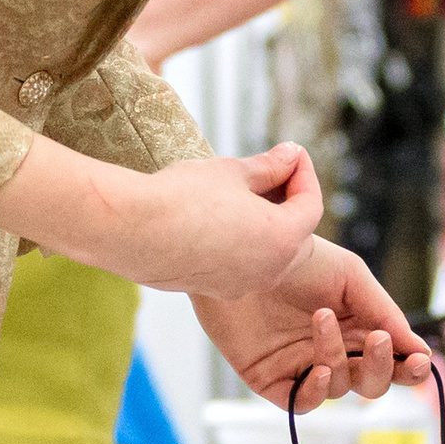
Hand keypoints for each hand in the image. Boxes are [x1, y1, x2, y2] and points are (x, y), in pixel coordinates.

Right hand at [135, 145, 322, 295]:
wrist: (132, 231)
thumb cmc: (183, 197)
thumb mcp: (232, 172)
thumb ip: (269, 167)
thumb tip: (290, 155)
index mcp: (282, 237)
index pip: (312, 203)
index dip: (305, 174)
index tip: (291, 153)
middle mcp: (271, 269)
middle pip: (296, 233)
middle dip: (289, 201)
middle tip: (273, 173)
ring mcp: (245, 284)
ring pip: (270, 252)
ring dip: (266, 225)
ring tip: (244, 195)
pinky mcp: (219, 290)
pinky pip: (244, 266)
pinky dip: (243, 244)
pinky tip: (221, 222)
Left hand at [196, 235, 431, 413]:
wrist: (245, 252)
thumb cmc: (298, 258)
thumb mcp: (351, 276)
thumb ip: (384, 313)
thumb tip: (419, 350)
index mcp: (359, 328)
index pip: (394, 360)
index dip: (411, 367)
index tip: (420, 360)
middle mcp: (334, 351)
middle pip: (372, 383)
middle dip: (382, 368)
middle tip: (378, 341)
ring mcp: (303, 367)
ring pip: (339, 388)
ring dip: (336, 357)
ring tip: (320, 318)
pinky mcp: (273, 379)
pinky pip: (302, 403)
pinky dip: (315, 392)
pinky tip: (318, 370)